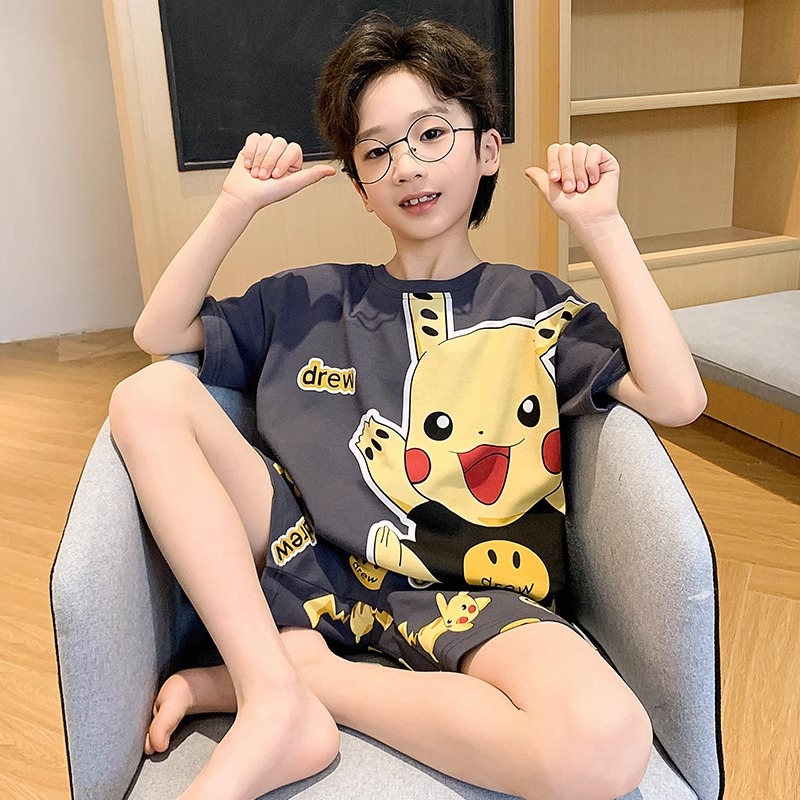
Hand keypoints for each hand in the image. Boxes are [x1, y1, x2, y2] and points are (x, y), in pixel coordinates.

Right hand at [221, 133, 335, 213]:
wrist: (243, 196)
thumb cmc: (267, 194)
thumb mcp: (293, 184)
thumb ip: (312, 175)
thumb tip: (332, 171)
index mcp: (292, 162)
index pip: (293, 148)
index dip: (283, 161)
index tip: (277, 176)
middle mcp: (280, 154)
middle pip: (279, 142)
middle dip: (270, 161)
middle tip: (264, 177)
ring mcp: (266, 149)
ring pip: (266, 139)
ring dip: (259, 158)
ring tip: (256, 173)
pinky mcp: (251, 146)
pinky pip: (254, 138)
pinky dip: (250, 152)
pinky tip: (249, 165)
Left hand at [525, 143, 619, 234]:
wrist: (590, 218)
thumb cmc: (572, 210)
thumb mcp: (550, 193)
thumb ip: (540, 179)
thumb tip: (528, 170)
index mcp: (564, 167)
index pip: (555, 150)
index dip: (553, 163)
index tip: (555, 180)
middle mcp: (577, 161)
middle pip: (565, 148)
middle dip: (566, 171)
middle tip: (571, 188)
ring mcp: (592, 160)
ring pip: (579, 148)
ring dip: (578, 172)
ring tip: (582, 187)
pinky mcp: (606, 160)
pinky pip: (594, 150)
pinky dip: (591, 168)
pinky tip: (594, 180)